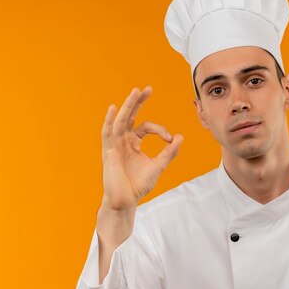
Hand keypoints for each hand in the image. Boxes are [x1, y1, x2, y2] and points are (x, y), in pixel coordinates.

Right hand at [100, 86, 182, 210]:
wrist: (126, 200)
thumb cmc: (139, 184)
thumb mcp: (158, 165)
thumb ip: (169, 152)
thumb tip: (181, 137)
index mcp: (134, 142)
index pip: (146, 127)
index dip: (160, 130)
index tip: (170, 139)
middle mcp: (123, 140)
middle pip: (130, 116)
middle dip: (138, 102)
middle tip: (148, 88)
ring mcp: (115, 144)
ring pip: (121, 120)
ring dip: (128, 106)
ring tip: (136, 92)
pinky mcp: (109, 151)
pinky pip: (107, 133)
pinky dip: (109, 121)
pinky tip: (114, 109)